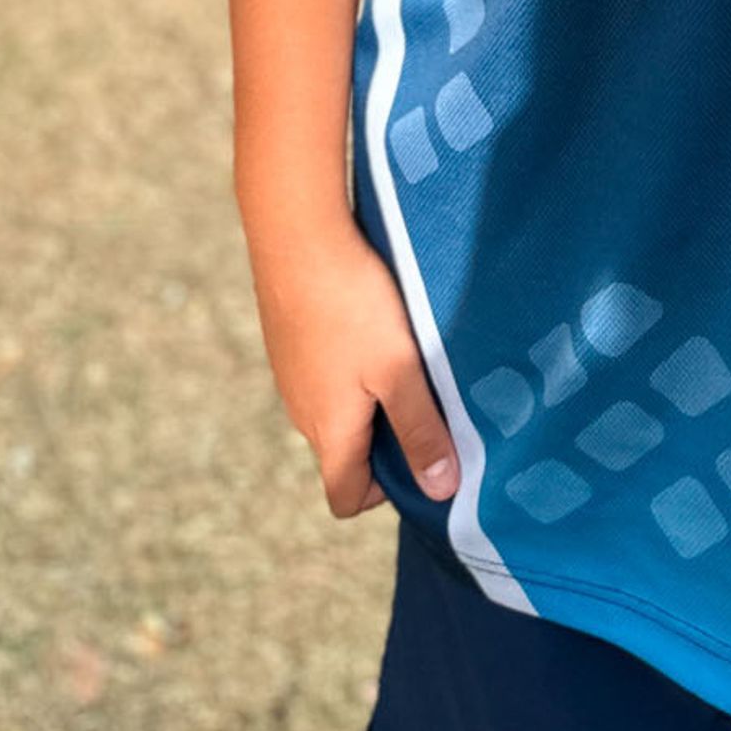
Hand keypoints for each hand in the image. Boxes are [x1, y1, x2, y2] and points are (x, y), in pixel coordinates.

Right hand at [247, 219, 458, 518]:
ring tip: (403, 351)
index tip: (420, 454)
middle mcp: (301, 410)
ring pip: (334, 406)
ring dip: (370, 394)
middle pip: (343, 451)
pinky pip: (322, 369)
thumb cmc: (351, 303)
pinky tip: (370, 318)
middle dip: (385, 437)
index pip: (344, 498)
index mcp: (328, 430)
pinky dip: (349, 361)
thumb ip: (421, 429)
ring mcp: (290, 372)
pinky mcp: (288, 337)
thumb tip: (442, 491)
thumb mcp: (399, 369)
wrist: (295, 232)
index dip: (382, 493)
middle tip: (425, 394)